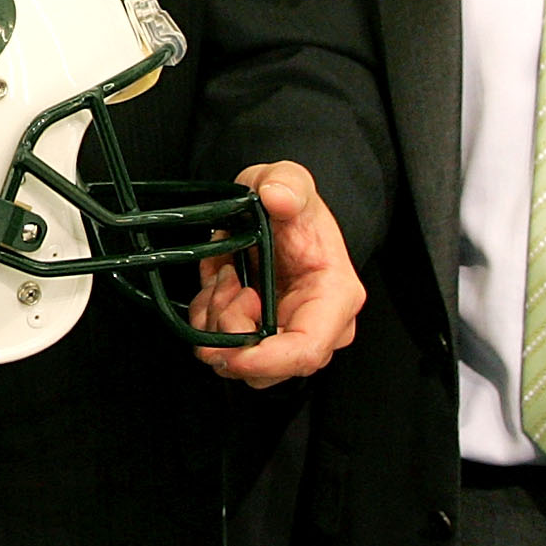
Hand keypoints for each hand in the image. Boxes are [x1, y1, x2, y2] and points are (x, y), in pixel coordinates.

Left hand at [190, 161, 363, 388]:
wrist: (275, 211)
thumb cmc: (290, 202)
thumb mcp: (288, 178)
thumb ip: (287, 183)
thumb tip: (277, 196)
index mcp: (335, 297)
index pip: (306, 351)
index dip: (264, 361)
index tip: (228, 350)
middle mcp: (318, 327)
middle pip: (270, 367)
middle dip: (231, 330)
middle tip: (227, 280)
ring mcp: (289, 337)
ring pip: (242, 362)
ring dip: (217, 321)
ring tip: (224, 275)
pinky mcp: (263, 340)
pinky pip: (225, 350)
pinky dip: (209, 320)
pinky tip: (219, 285)